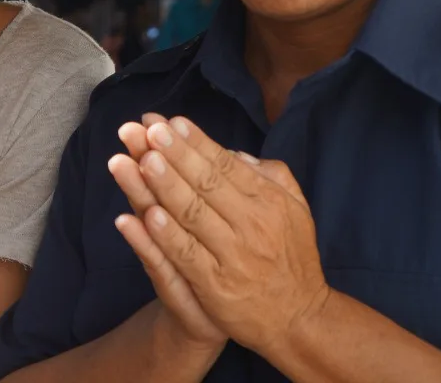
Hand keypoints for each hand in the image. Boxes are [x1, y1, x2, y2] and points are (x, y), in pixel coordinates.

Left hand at [121, 117, 328, 355]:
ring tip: (142, 160)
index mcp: (269, 201)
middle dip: (175, 154)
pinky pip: (186, 254)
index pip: (226, 165)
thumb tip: (235, 153)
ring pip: (192, 214)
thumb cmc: (291, 257)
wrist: (298, 318)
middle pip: (205, 183)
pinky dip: (165, 234)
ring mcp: (232, 256)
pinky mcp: (215, 286)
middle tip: (148, 130)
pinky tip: (144, 214)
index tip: (170, 123)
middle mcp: (252, 224)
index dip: (197, 142)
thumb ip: (270, 176)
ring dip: (164, 185)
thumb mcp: (296, 209)